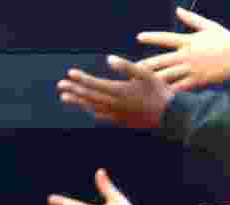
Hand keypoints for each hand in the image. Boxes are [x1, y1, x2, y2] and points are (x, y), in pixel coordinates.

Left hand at [57, 55, 173, 128]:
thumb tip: (108, 59)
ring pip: (91, 107)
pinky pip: (99, 115)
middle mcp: (114, 104)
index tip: (70, 73)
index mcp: (119, 92)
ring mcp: (115, 114)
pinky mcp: (119, 120)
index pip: (94, 85)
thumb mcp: (146, 73)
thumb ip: (126, 66)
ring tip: (64, 96)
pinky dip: (89, 109)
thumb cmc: (159, 91)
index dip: (81, 79)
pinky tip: (85, 106)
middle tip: (60, 85)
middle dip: (73, 90)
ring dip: (77, 101)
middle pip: (89, 96)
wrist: (169, 116)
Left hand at [137, 8, 229, 91]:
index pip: (166, 37)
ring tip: (137, 84)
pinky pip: (177, 87)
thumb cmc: (227, 41)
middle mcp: (188, 54)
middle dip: (144, 66)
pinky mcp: (197, 80)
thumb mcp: (210, 27)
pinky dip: (166, 91)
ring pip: (166, 75)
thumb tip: (178, 10)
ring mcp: (192, 68)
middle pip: (160, 61)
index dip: (152, 37)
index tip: (139, 37)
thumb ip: (192, 20)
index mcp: (190, 41)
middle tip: (129, 70)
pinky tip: (154, 95)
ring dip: (150, 80)